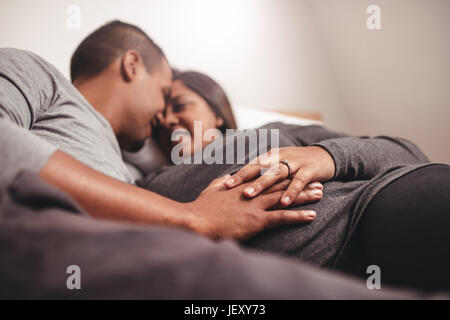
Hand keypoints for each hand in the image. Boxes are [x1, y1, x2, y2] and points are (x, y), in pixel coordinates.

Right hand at [186, 175, 321, 239]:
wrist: (196, 220)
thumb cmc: (201, 208)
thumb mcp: (212, 190)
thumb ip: (222, 182)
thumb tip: (227, 178)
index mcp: (243, 186)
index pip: (268, 178)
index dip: (284, 176)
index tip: (296, 173)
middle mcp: (253, 193)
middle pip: (281, 185)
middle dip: (300, 183)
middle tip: (317, 181)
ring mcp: (256, 205)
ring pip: (286, 198)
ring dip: (304, 196)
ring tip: (320, 194)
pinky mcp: (257, 220)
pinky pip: (282, 217)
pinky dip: (298, 216)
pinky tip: (312, 215)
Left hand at [224, 146, 334, 206]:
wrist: (324, 156)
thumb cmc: (296, 164)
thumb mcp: (278, 164)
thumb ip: (262, 172)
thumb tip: (244, 182)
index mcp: (271, 156)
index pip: (252, 166)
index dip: (238, 175)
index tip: (223, 185)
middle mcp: (281, 158)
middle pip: (260, 168)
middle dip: (245, 178)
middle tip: (231, 188)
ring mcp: (295, 163)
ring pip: (276, 174)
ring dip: (262, 185)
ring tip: (249, 196)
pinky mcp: (309, 171)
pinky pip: (298, 182)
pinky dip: (291, 192)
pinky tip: (284, 203)